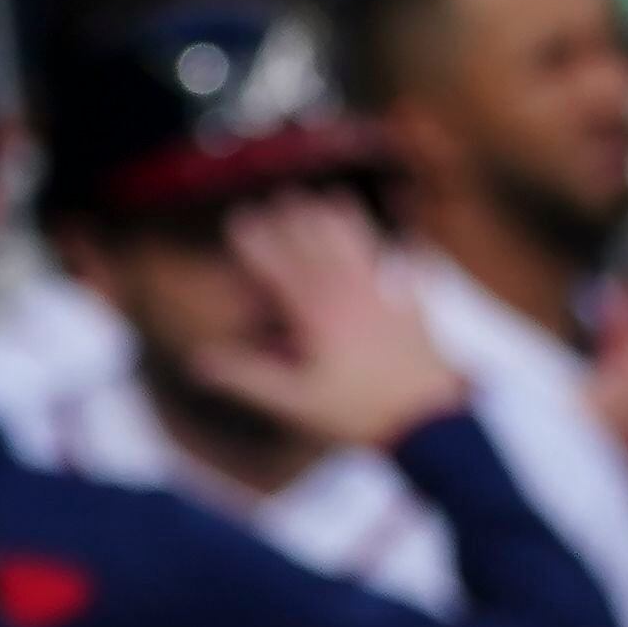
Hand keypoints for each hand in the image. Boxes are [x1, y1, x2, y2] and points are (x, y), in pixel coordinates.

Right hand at [185, 194, 467, 450]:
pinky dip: (407, 261)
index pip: (279, 267)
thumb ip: (247, 378)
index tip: (240, 222)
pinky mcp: (417, 319)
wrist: (428, 427)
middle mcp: (350, 299)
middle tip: (282, 199)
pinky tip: (407, 247)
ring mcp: (386, 305)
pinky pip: (414, 281)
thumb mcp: (295, 402)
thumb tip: (199, 362)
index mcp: (316, 315)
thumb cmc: (358, 416)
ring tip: (334, 199)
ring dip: (346, 223)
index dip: (257, 243)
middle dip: (297, 221)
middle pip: (319, 248)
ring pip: (363, 253)